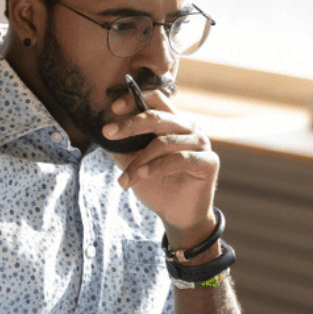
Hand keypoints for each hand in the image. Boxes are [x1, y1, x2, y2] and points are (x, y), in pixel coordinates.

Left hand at [105, 89, 217, 247]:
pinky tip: (141, 175)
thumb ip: (123, 146)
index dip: (135, 98)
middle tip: (108, 133)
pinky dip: (156, 167)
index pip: (156, 99)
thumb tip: (104, 132)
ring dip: (139, 160)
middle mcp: (188, 128)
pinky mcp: (208, 161)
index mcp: (173, 122)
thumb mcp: (133, 163)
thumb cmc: (157, 186)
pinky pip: (179, 159)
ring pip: (164, 142)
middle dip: (130, 125)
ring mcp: (200, 143)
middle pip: (157, 117)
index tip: (114, 108)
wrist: (176, 215)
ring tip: (124, 178)